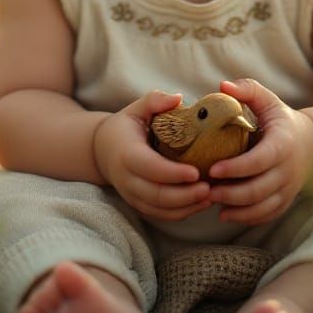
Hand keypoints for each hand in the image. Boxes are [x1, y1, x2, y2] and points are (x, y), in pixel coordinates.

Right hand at [92, 91, 210, 220]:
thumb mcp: (136, 109)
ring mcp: (132, 195)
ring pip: (159, 209)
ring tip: (210, 196)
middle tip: (209, 188)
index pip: (149, 168)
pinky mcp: (139, 204)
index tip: (196, 172)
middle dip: (184, 195)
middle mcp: (127, 179)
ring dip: (186, 207)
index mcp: (126, 153)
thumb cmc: (125, 127)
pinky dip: (181, 213)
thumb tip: (178, 98)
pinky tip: (201, 204)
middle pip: (156, 195)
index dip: (172, 173)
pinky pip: (160, 214)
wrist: (101, 150)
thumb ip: (154, 101)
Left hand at [206, 79, 312, 225]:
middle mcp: (288, 170)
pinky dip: (246, 217)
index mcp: (282, 144)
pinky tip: (225, 213)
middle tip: (205, 190)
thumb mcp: (268, 100)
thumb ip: (248, 90)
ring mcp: (288, 189)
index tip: (212, 169)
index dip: (235, 168)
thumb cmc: (282, 120)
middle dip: (229, 193)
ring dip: (235, 208)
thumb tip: (222, 86)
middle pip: (258, 189)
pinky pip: (266, 215)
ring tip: (211, 200)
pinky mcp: (285, 201)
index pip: (259, 161)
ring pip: (261, 207)